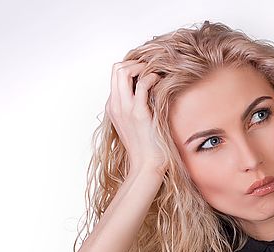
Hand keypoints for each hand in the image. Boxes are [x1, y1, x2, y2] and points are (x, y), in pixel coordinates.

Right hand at [105, 59, 165, 176]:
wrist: (147, 166)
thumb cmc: (146, 147)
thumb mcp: (136, 124)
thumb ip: (136, 108)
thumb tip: (149, 94)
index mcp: (113, 107)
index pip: (115, 76)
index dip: (131, 68)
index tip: (146, 71)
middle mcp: (116, 105)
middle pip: (116, 68)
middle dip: (135, 63)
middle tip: (151, 69)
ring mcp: (125, 108)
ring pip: (124, 71)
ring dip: (141, 67)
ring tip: (155, 73)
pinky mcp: (139, 113)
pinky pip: (142, 85)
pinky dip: (151, 77)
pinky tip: (160, 82)